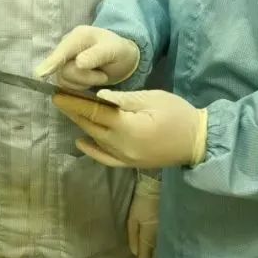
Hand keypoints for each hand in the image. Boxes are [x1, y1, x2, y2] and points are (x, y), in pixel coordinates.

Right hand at [35, 25, 140, 88]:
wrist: (121, 58)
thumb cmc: (118, 50)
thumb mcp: (113, 50)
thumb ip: (97, 55)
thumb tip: (78, 63)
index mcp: (78, 37)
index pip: (62, 51)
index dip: (51, 63)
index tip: (39, 74)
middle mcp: (66, 47)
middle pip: (64, 70)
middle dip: (85, 78)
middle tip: (103, 75)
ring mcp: (64, 61)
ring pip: (64, 80)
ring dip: (84, 83)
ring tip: (99, 76)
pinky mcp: (65, 73)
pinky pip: (66, 86)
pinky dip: (80, 87)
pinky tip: (91, 80)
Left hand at [53, 89, 207, 168]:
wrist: (199, 141)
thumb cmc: (178, 114)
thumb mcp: (152, 99)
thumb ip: (124, 100)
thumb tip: (99, 97)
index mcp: (129, 128)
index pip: (96, 114)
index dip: (76, 103)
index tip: (59, 94)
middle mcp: (123, 147)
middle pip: (92, 128)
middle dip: (74, 113)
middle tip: (57, 99)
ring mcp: (127, 158)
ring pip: (97, 141)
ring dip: (81, 126)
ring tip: (68, 112)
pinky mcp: (131, 163)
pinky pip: (106, 158)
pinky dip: (92, 150)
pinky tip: (80, 141)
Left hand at [127, 174, 159, 257]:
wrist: (157, 185)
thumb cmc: (142, 201)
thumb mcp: (133, 217)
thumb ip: (133, 234)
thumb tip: (135, 252)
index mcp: (149, 234)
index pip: (146, 254)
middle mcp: (159, 235)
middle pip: (155, 254)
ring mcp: (165, 230)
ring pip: (160, 248)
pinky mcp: (168, 224)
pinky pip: (164, 240)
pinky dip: (160, 248)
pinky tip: (159, 252)